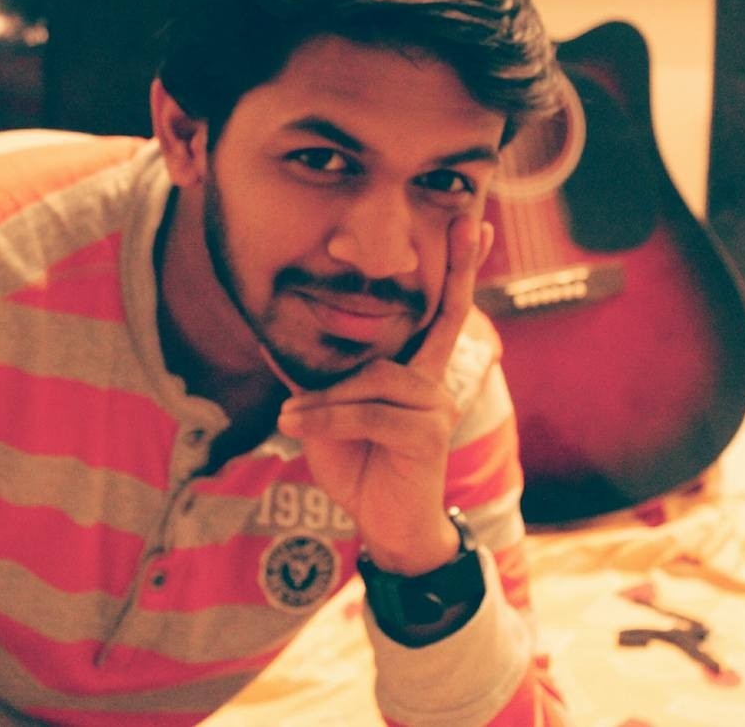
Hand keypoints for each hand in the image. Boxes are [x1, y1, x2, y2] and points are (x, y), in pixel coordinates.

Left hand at [270, 215, 492, 575]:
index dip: (458, 270)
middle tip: (471, 220)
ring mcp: (436, 407)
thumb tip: (270, 340)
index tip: (475, 224)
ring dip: (327, 399)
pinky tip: (297, 426)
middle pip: (441, 319)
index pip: (441, 312)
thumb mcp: (327, 416)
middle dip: (459, 268)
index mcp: (416, 372)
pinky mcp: (427, 435)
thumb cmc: (359, 466)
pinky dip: (328, 418)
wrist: (382, 525)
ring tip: (290, 416)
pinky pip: (368, 412)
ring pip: (375, 378)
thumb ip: (312, 377)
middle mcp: (434, 382)